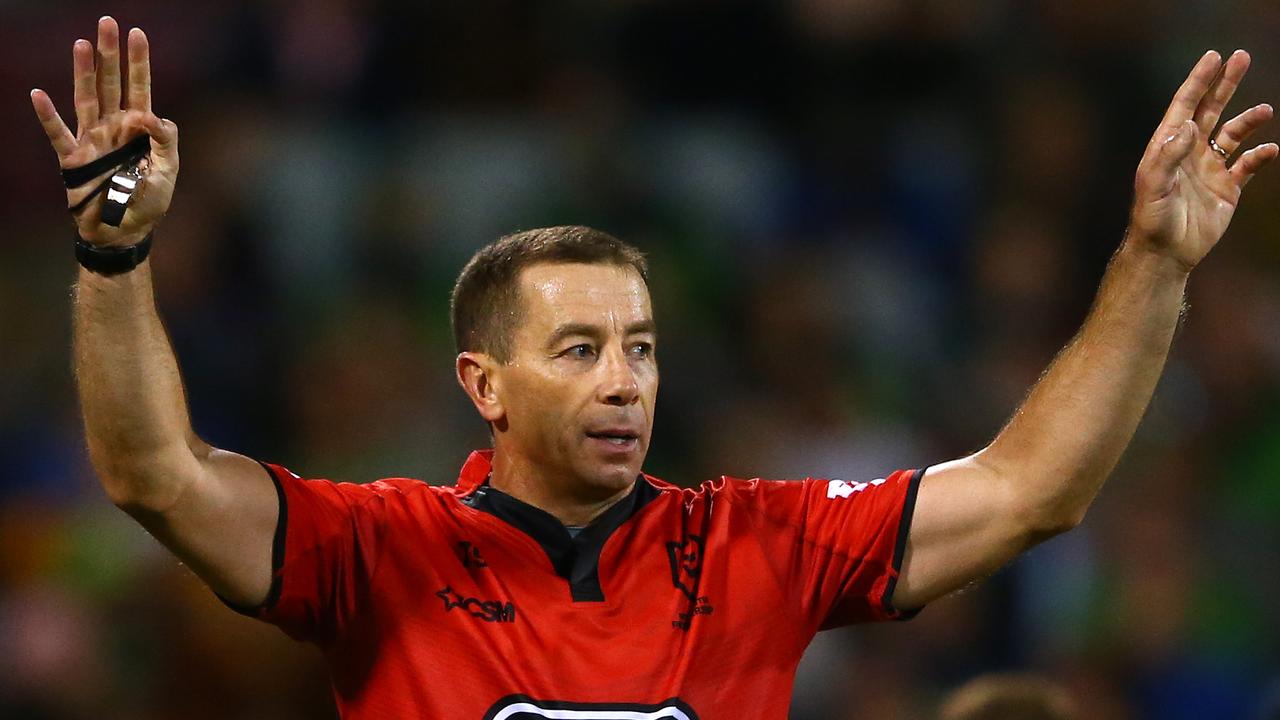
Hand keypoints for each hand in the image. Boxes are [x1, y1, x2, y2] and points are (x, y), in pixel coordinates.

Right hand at [30, 16, 178, 247]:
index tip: (137, 33)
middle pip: (111, 83)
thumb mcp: (168, 171)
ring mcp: (92, 140)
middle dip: (110, 54)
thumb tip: (153, 114)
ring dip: (83, 72)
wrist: (125, 231)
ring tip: (81, 44)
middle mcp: (114, 128)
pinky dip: (48, 115)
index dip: (138, 62)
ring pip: (86, 98)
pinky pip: (58, 133)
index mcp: (139, 129)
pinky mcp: (74, 159)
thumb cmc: (148, 202)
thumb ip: (166, 141)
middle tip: (107, 23)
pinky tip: (38, 94)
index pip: (140, 88)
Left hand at [1128, 50, 1276, 272]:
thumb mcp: (1153, 186)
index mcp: (1169, 147)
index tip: (1214, 57)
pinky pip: (1248, 165)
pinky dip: (1260, 155)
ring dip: (1249, 120)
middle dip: (1225, 84)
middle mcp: (1190, 152)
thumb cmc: (1152, 220)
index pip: (1185, 106)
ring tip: (1265, 110)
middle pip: (1211, 109)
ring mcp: (1209, 168)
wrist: (1165, 253)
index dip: (1199, 80)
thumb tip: (1187, 124)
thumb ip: (1168, 155)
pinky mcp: (1227, 188)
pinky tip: (1270, 149)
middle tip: (1242, 57)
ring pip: (1233, 134)